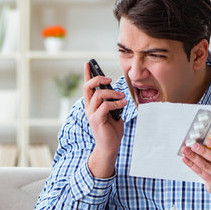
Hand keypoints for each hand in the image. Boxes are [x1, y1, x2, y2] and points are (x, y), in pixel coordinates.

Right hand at [83, 62, 126, 177]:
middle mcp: (89, 108)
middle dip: (98, 78)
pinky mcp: (97, 120)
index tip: (89, 63)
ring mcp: (91, 114)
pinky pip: (105, 106)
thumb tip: (118, 93)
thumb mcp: (113, 113)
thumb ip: (112, 102)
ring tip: (122, 96)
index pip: (87, 86)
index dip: (87, 74)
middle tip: (110, 79)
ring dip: (112, 93)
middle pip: (88, 87)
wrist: (110, 147)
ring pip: (98, 95)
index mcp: (91, 105)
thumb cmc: (111, 130)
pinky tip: (123, 104)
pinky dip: (116, 103)